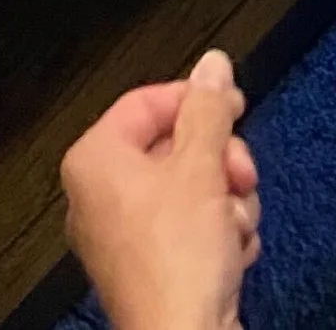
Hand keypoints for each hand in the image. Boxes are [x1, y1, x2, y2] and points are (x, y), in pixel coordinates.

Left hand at [61, 50, 260, 329]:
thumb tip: (213, 65)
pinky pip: (194, 231)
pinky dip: (221, 237)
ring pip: (193, 191)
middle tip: (240, 173)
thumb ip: (209, 110)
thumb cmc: (176, 262)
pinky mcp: (154, 269)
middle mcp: (101, 197)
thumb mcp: (201, 167)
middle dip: (220, 163)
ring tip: (234, 224)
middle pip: (175, 149)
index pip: (147, 103)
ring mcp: (126, 237)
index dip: (197, 100)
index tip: (233, 102)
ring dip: (228, 204)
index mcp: (95, 160)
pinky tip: (232, 253)